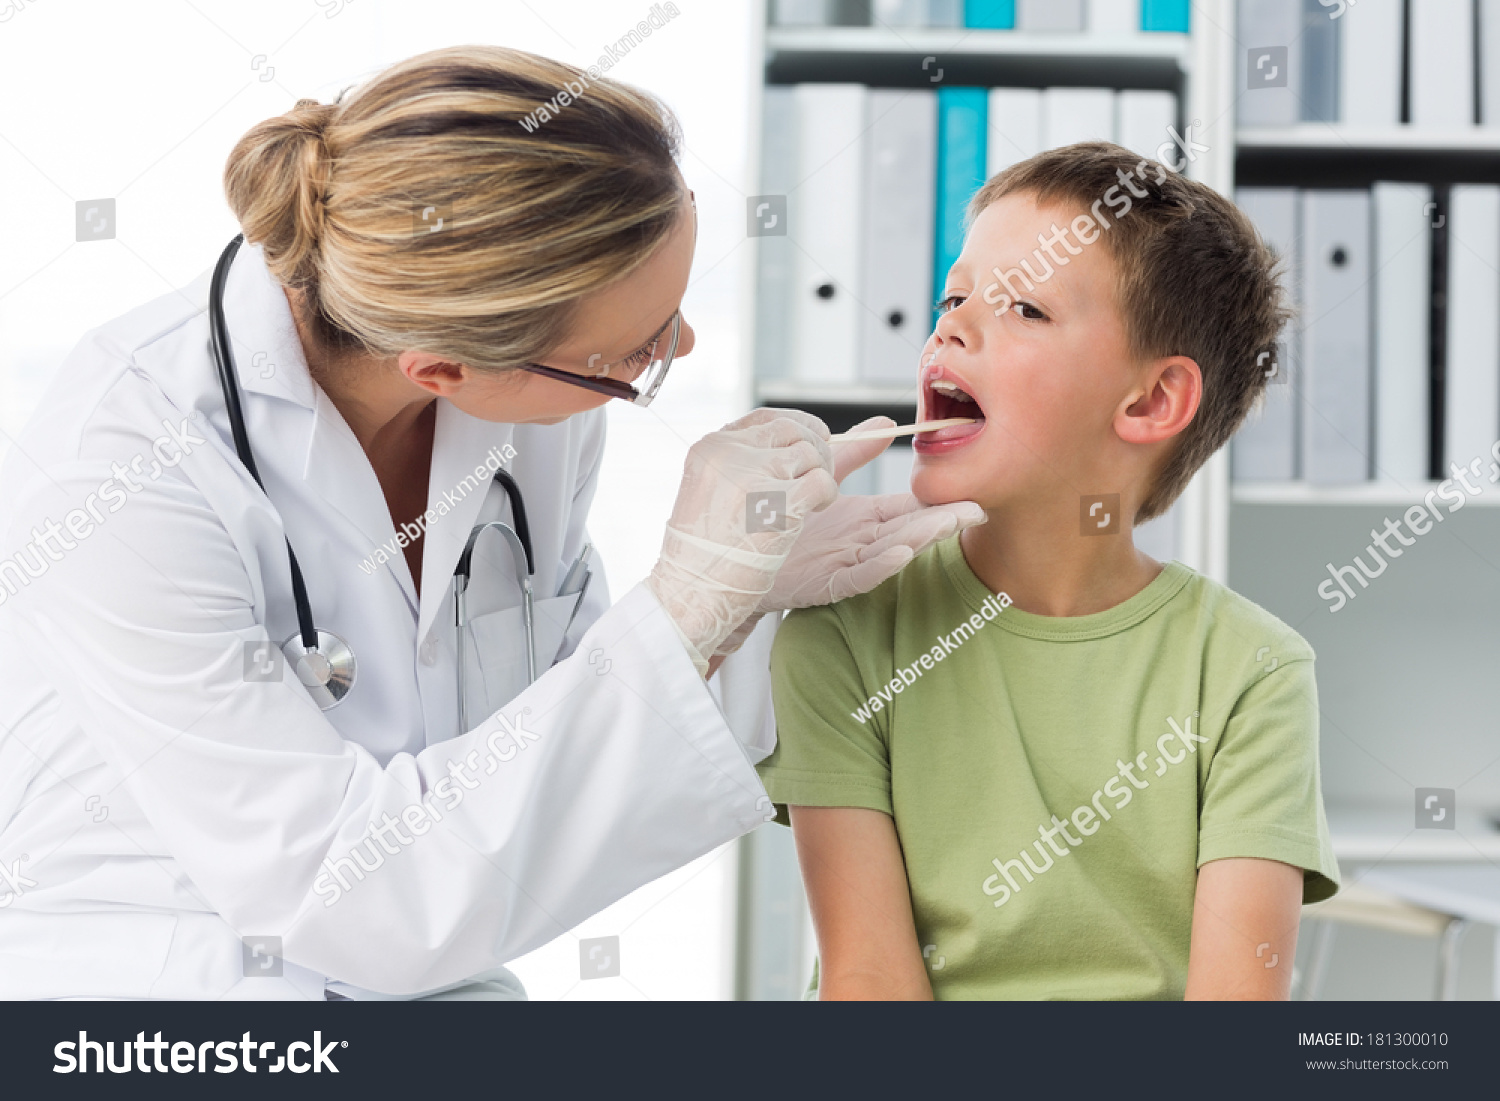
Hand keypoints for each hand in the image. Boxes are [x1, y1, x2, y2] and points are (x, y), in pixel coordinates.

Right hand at [647, 408, 837, 674]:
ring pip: (811, 454)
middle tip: (817, 475)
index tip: (810, 440)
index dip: (796, 427)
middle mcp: (731, 454)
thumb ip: (749, 462)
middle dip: (816, 450)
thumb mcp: (713, 492)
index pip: (766, 418)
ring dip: (821, 477)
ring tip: (809, 503)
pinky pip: (822, 481)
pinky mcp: (779, 503)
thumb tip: (799, 438)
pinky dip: (826, 495)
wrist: (691, 591)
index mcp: (711, 448)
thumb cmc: (704, 552)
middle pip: (793, 431)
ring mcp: (755, 476)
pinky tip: (813, 511)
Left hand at [713, 417, 984, 658]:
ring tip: (947, 525)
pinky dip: (880, 568)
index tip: (972, 495)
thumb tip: (888, 424)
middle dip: (943, 521)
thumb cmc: (782, 520)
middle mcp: (862, 541)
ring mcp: (847, 563)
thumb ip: (854, 453)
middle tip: (975, 510)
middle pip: (910, 530)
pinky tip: (900, 555)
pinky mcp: (826, 582)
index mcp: (866, 518)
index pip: (911, 508)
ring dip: (920, 540)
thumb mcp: (823, 480)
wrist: (738, 557)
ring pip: (891, 551)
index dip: (941, 503)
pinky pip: (859, 577)